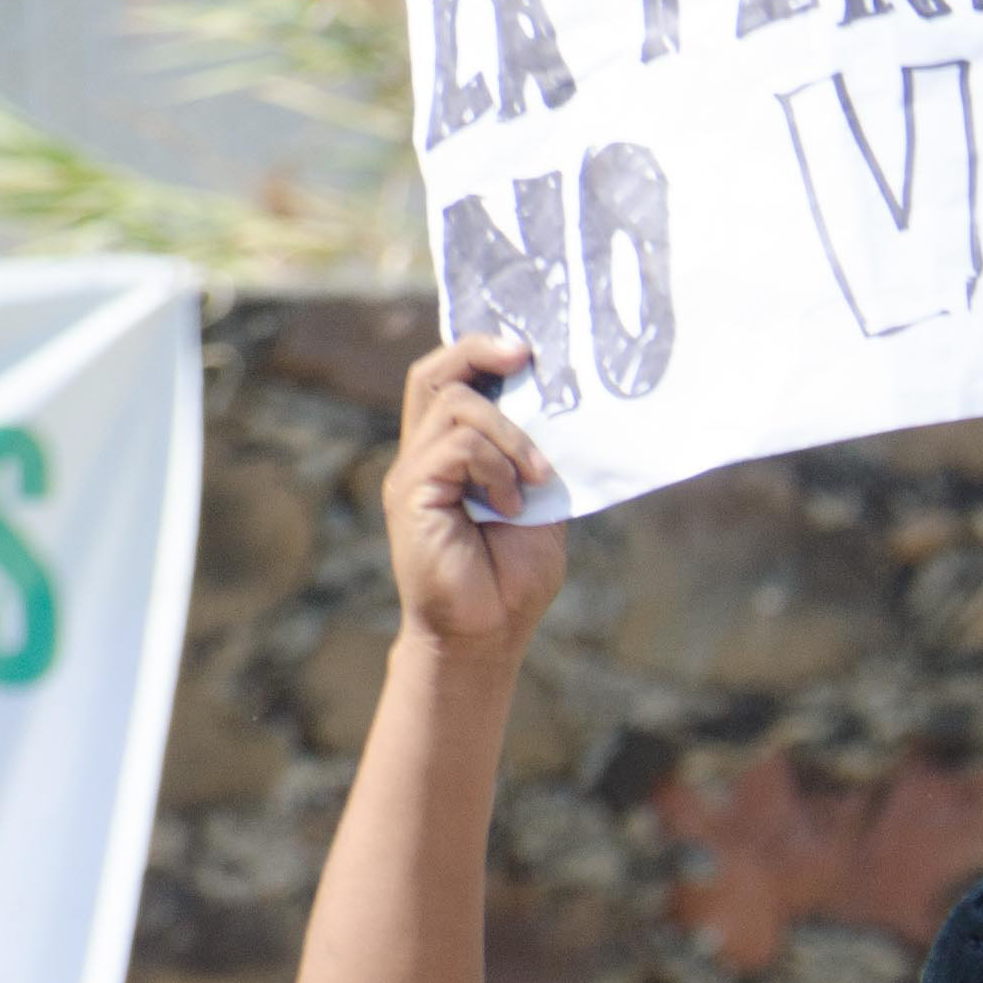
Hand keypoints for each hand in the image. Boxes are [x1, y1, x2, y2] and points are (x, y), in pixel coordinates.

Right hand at [382, 339, 564, 657]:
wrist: (485, 634)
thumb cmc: (511, 578)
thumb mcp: (540, 506)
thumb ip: (540, 461)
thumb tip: (572, 412)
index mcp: (453, 454)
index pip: (451, 381)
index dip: (480, 352)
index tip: (528, 348)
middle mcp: (425, 455)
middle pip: (433, 372)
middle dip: (478, 350)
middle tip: (525, 355)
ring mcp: (413, 472)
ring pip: (454, 403)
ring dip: (510, 433)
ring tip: (536, 479)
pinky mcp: (411, 492)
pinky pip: (456, 446)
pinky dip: (497, 465)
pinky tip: (514, 504)